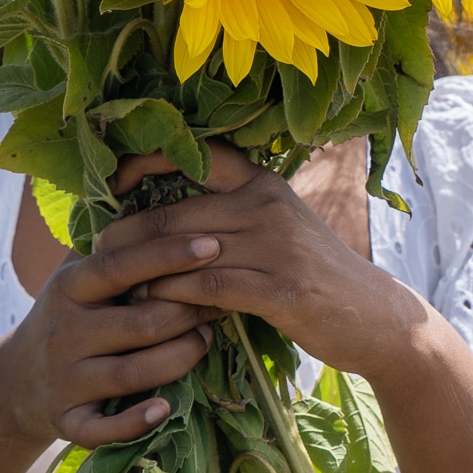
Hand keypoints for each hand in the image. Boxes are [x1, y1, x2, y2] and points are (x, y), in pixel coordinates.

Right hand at [0, 226, 221, 449]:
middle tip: (224, 300)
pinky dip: (137, 421)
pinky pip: (105, 427)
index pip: (120, 266)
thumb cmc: (67, 315)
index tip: (211, 243)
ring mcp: (66, 379)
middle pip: (140, 322)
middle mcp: (65, 332)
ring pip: (134, 372)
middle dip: (189, 311)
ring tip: (206, 340)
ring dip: (180, 358)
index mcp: (69, 287)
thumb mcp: (76, 274)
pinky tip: (166, 408)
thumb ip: (111, 241)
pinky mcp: (68, 421)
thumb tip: (155, 184)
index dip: (167, 254)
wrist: (16, 382)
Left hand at [99, 144, 433, 380]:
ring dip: (145, 275)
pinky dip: (176, 301)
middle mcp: (267, 205)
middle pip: (176, 213)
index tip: (113, 180)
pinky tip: (158, 313)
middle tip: (96, 253)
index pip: (199, 154)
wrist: (376, 317)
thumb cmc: (317, 276)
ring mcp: (276, 247)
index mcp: (264, 184)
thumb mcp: (280, 230)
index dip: (149, 160)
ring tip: (117, 290)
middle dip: (128, 235)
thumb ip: (233, 218)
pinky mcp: (281, 289)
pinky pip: (209, 290)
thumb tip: (166, 223)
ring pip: (185, 254)